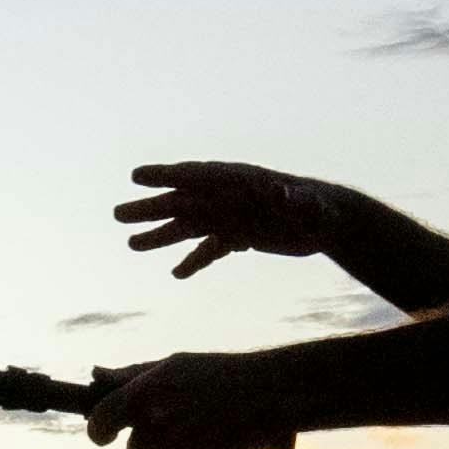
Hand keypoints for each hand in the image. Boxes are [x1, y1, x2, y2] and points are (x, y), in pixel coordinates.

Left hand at [89, 348, 313, 448]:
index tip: (104, 432)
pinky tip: (217, 431)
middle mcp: (158, 422)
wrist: (269, 391)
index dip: (98, 430)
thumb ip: (131, 375)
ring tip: (202, 421)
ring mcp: (180, 445)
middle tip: (168, 423)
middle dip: (146, 443)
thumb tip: (95, 375)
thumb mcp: (173, 365)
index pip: (101, 422)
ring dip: (176, 446)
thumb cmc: (218, 373)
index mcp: (144, 393)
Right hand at [114, 160, 363, 278]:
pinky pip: (210, 249)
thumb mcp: (312, 204)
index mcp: (240, 182)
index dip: (167, 174)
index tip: (137, 176)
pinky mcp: (240, 237)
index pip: (198, 175)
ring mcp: (231, 217)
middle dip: (150, 209)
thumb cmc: (322, 208)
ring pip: (189, 227)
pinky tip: (176, 274)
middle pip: (183, 202)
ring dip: (161, 237)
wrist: (332, 224)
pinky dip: (194, 261)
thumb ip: (296, 199)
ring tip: (130, 246)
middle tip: (116, 214)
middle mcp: (229, 198)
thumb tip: (284, 193)